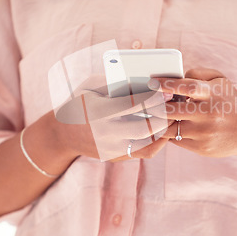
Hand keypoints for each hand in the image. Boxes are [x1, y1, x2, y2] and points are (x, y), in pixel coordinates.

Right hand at [51, 87, 173, 160]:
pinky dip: (157, 140)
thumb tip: (143, 77)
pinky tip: (162, 128)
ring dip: (163, 129)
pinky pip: (144, 152)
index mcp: (98, 112)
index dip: (152, 97)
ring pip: (147, 143)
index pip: (132, 105)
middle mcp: (105, 133)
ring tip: (172, 115)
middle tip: (174, 104)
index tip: (166, 90)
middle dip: (163, 115)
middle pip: (144, 128)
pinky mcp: (116, 158)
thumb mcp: (91, 86)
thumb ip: (114, 81)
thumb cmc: (80, 102)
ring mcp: (111, 149)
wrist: (62, 134)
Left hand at [150, 68, 236, 159]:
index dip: (167, 84)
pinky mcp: (201, 148)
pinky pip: (175, 139)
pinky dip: (168, 132)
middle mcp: (208, 114)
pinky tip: (165, 126)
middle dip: (154, 106)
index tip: (151, 82)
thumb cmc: (230, 101)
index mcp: (213, 94)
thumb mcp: (221, 81)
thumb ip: (198, 74)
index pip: (187, 86)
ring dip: (158, 121)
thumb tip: (174, 78)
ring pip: (169, 127)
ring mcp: (204, 133)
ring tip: (149, 114)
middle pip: (171, 110)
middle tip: (142, 101)